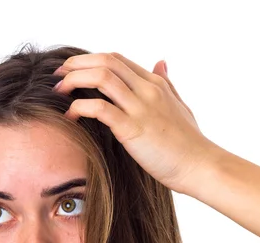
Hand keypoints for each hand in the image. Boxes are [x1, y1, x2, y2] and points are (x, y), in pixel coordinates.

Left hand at [53, 52, 223, 194]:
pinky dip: (80, 107)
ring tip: (59, 90)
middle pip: (106, 61)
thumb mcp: (179, 105)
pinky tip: (70, 115)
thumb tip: (161, 62)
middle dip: (76, 64)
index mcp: (155, 84)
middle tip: (58, 75)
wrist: (200, 167)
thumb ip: (167, 83)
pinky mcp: (132, 129)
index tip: (72, 69)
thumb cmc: (188, 142)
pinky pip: (100, 108)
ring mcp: (141, 108)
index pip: (116, 59)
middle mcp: (147, 90)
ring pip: (102, 78)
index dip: (89, 60)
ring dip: (75, 80)